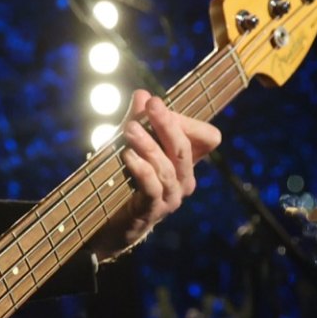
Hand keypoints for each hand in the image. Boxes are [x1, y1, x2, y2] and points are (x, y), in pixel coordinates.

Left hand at [88, 91, 222, 260]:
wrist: (108, 223)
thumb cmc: (123, 179)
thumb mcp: (128, 145)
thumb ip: (136, 120)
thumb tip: (142, 94)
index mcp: (186, 162)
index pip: (208, 137)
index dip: (187, 120)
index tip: (157, 105)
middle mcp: (184, 180)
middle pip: (185, 148)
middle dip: (168, 124)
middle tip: (151, 105)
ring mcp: (171, 197)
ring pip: (167, 167)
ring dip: (149, 145)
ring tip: (129, 129)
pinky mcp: (153, 211)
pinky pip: (153, 188)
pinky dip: (141, 169)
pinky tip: (127, 156)